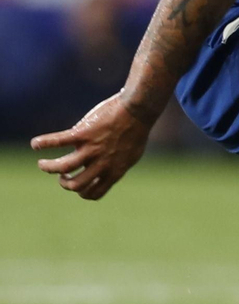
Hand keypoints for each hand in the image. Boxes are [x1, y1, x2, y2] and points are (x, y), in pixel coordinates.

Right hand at [31, 93, 153, 200]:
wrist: (139, 110)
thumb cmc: (136, 131)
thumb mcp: (131, 154)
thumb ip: (117, 165)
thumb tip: (107, 170)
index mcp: (114, 171)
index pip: (94, 193)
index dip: (82, 192)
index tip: (77, 181)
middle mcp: (102, 163)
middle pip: (76, 185)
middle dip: (64, 184)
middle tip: (61, 175)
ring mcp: (92, 148)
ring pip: (63, 167)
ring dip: (48, 168)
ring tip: (42, 164)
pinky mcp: (84, 133)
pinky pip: (58, 141)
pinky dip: (43, 143)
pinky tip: (35, 144)